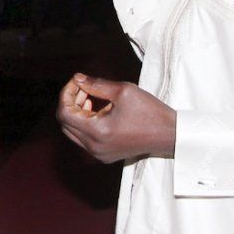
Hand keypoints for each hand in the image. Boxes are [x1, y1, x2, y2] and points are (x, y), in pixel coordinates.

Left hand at [55, 74, 176, 163]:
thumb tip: (77, 78)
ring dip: (77, 113)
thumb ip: (96, 84)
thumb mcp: (123, 91)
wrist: (169, 134)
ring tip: (92, 98)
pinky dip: (86, 123)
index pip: (64, 113)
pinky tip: (100, 111)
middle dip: (71, 102)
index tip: (77, 82)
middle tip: (85, 88)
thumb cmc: (150, 111)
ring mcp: (99, 154)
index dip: (66, 94)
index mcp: (97, 133)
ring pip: (73, 132)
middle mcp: (94, 147)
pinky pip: (84, 139)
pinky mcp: (104, 155)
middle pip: (65, 123)